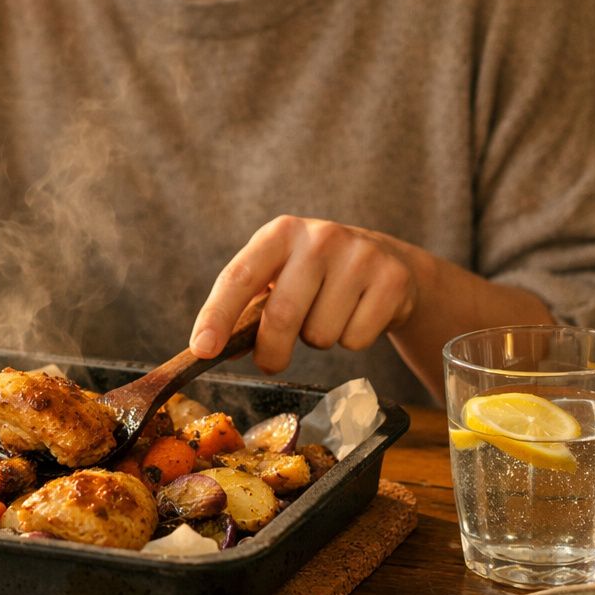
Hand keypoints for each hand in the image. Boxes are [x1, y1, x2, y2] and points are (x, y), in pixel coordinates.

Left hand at [189, 216, 418, 373]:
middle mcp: (320, 237)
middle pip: (282, 316)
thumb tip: (212, 348)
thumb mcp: (280, 275)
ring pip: (320, 335)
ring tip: (329, 315)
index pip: (239, 276)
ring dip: (317, 339)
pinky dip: (351, 340)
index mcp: (281, 233)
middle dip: (271, 352)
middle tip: (270, 362)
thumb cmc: (316, 276)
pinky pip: (355, 340)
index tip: (202, 349)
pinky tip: (358, 314)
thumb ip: (248, 307)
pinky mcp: (392, 280)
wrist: (387, 261)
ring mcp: (360, 256)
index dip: (217, 315)